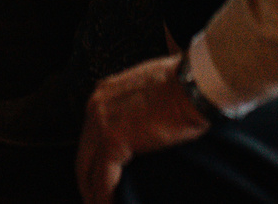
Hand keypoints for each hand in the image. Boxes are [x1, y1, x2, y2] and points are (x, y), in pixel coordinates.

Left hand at [78, 56, 207, 203]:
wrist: (193, 85)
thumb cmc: (183, 85)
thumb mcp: (148, 89)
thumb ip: (136, 106)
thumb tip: (142, 125)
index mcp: (104, 93)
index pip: (90, 134)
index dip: (93, 158)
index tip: (98, 174)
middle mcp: (96, 106)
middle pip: (84, 153)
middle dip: (87, 179)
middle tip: (95, 199)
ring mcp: (101, 124)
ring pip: (88, 169)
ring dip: (93, 193)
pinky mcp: (114, 142)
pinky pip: (103, 179)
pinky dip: (104, 198)